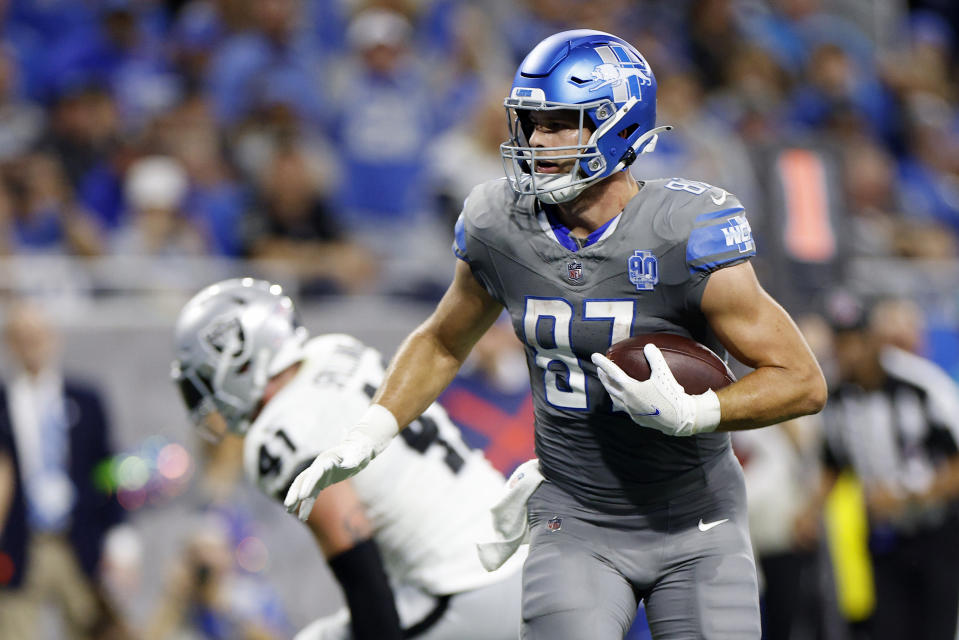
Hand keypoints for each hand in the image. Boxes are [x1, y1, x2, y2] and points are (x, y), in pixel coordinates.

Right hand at [284, 433, 376, 520]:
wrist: (358, 448)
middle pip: (303, 479)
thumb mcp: (358, 455)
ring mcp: (319, 475)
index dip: (308, 483)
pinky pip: (312, 495)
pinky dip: (307, 504)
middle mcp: (319, 467)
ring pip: (304, 487)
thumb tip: (348, 465)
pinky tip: (303, 517)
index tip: (302, 496)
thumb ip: (352, 459)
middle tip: (288, 505)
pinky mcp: (322, 481)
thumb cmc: (358, 451)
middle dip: (295, 492)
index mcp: (326, 460)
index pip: (315, 473)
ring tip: (288, 511)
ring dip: (296, 499)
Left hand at [591, 343, 720, 436]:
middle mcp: (627, 401)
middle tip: (599, 368)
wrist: (680, 420)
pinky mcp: (637, 418)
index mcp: (631, 389)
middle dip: (603, 376)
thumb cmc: (671, 396)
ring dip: (609, 389)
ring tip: (608, 383)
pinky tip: (624, 399)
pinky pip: (623, 407)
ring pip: (614, 398)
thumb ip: (655, 359)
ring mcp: (631, 411)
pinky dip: (619, 400)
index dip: (603, 363)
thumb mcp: (664, 375)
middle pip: (610, 386)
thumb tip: (649, 346)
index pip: (612, 373)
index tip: (594, 356)